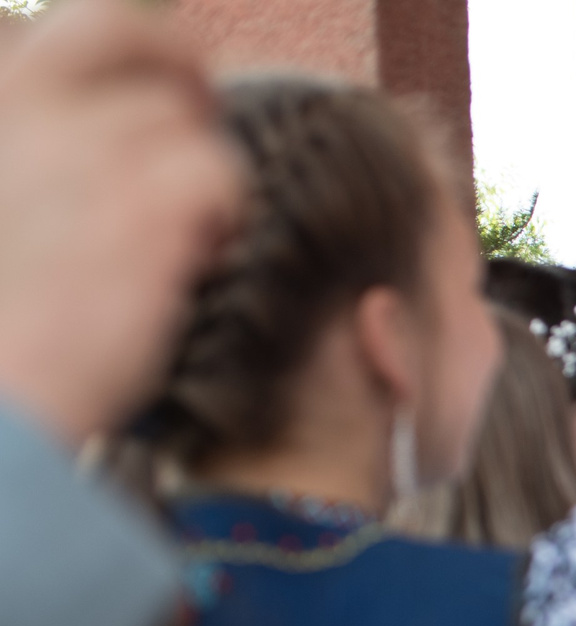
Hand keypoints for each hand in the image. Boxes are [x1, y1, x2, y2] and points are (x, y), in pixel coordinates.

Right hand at [0, 0, 242, 443]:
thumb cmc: (6, 316)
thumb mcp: (10, 195)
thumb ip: (48, 146)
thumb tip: (119, 119)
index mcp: (2, 104)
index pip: (93, 24)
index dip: (155, 43)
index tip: (187, 70)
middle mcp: (36, 110)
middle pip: (160, 72)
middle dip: (199, 103)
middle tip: (208, 152)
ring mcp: (91, 150)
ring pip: (197, 133)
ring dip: (204, 186)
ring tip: (175, 244)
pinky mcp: (147, 204)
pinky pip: (221, 176)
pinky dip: (223, 217)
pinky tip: (194, 260)